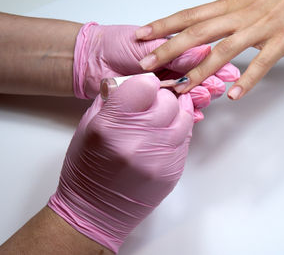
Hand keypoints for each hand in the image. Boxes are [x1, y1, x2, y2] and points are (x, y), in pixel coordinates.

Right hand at [48, 74, 193, 252]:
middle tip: (149, 106)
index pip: (144, 85)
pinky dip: (177, 131)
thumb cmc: (87, 170)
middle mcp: (137, 141)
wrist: (95, 212)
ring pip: (184, 116)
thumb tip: (134, 82)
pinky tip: (162, 136)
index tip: (142, 88)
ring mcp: (159, 158)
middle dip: (160, 98)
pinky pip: (186, 138)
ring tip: (159, 119)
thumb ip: (113, 100)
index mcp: (110, 126)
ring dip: (173, 113)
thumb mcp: (88, 126)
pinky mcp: (173, 171)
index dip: (144, 83)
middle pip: (168, 100)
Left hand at [73, 23, 239, 120]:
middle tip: (218, 87)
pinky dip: (183, 115)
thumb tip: (203, 51)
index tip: (229, 72)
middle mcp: (170, 71)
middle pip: (196, 80)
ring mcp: (162, 89)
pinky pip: (171, 112)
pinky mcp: (151, 104)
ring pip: (186, 96)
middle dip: (209, 84)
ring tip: (206, 98)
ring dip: (198, 99)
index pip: (199, 60)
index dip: (215, 66)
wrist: (90, 60)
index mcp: (172, 53)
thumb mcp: (146, 45)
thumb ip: (174, 52)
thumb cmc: (116, 45)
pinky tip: (193, 116)